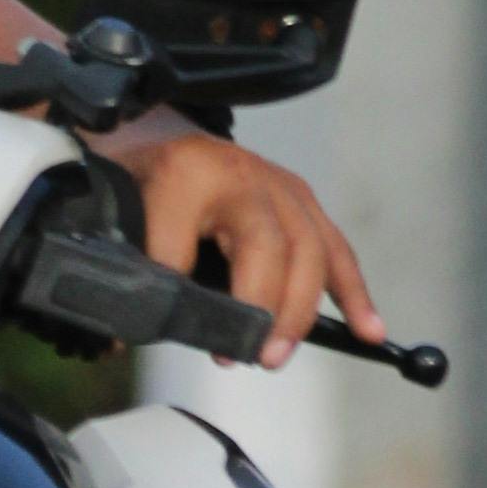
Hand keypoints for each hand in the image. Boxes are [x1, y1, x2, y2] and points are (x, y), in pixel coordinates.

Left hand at [103, 108, 382, 371]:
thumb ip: (125, 265)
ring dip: (298, 311)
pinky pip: (336, 251)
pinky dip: (353, 293)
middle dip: (258, 308)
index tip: (158, 331)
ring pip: (308, 251)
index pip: (181, 246)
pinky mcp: (304, 202)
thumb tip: (118, 333)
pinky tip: (368, 329)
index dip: (171, 295)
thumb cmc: (146, 179)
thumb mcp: (121, 211)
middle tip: (242, 355)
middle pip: (266, 247)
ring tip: (276, 355)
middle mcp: (241, 176)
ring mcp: (280, 187)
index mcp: (186, 174)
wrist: (164, 131)